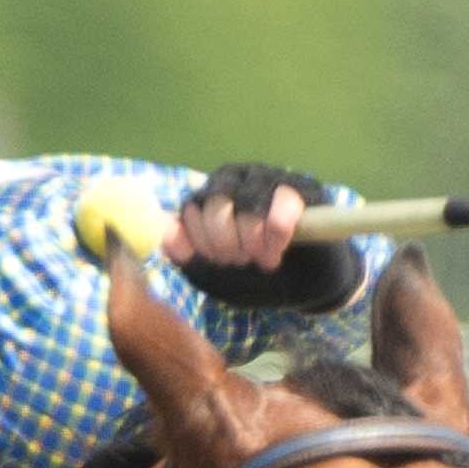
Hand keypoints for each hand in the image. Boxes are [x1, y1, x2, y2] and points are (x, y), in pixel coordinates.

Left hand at [163, 177, 304, 274]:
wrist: (300, 287)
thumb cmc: (251, 278)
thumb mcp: (210, 274)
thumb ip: (184, 255)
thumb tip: (166, 231)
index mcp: (207, 198)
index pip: (191, 208)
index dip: (202, 242)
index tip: (217, 262)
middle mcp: (235, 181)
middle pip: (216, 202)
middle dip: (226, 242)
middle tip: (243, 262)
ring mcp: (268, 180)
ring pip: (247, 201)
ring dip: (252, 239)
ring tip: (264, 260)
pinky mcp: (302, 188)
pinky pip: (283, 199)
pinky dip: (277, 230)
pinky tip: (278, 249)